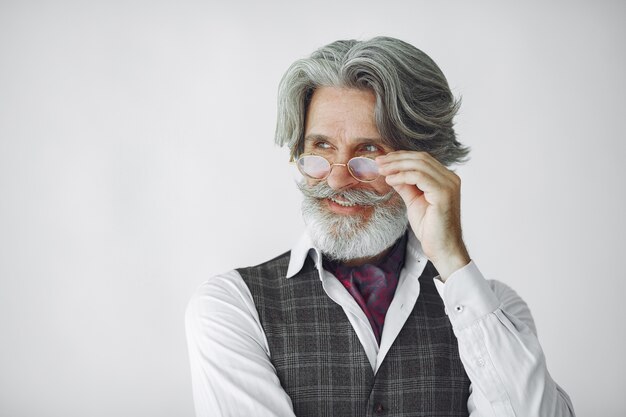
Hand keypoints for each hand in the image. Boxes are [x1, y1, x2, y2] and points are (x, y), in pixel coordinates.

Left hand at [376, 151, 469, 280]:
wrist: (442, 249)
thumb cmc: (431, 229)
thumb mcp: (414, 202)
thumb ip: (406, 186)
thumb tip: (392, 174)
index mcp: (445, 179)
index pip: (422, 159)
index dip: (400, 157)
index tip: (382, 161)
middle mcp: (450, 179)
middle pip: (420, 158)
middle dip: (396, 158)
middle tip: (378, 162)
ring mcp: (449, 185)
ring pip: (419, 165)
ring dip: (396, 165)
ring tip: (381, 170)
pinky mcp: (443, 194)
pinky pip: (419, 177)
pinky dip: (402, 176)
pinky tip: (390, 180)